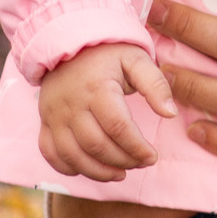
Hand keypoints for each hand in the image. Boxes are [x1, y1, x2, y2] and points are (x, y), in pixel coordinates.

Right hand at [37, 42, 177, 180]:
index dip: (137, 148)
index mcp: (97, 89)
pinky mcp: (45, 122)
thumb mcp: (137, 60)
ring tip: (120, 173)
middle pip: (96, 145)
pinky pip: (50, 153)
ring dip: (98, 171)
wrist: (69, 44)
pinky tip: (91, 169)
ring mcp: (54, 115)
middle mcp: (71, 104)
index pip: (118, 127)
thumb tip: (171, 113)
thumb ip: (156, 85)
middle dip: (122, 161)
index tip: (152, 157)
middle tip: (140, 163)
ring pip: (73, 154)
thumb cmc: (108, 53)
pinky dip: (69, 168)